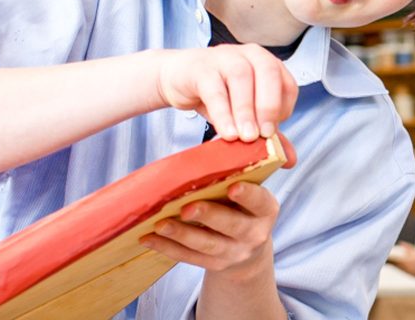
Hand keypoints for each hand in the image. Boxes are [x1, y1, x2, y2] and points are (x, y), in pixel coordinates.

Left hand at [140, 181, 279, 278]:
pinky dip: (168, 248)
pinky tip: (149, 238)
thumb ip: (234, 172)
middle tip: (186, 207)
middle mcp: (254, 234)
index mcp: (265, 210)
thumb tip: (210, 149)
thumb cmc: (242, 205)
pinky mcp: (215, 265)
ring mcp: (235, 252)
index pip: (259, 202)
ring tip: (159, 224)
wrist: (248, 246)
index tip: (233, 186)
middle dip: (208, 216)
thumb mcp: (248, 189)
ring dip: (181, 234)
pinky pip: (189, 257)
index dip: (248, 195)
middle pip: (231, 225)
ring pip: (207, 244)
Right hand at [156, 45, 297, 141]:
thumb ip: (267, 133)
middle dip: (268, 107)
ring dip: (245, 111)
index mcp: (267, 63)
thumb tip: (289, 160)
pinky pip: (214, 89)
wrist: (177, 78)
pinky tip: (227, 132)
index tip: (272, 132)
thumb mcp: (245, 113)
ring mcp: (225, 57)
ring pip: (241, 78)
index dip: (284, 108)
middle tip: (263, 136)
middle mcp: (250, 55)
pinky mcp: (201, 68)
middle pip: (268, 74)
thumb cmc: (217, 92)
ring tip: (245, 137)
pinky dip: (223, 113)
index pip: (287, 83)